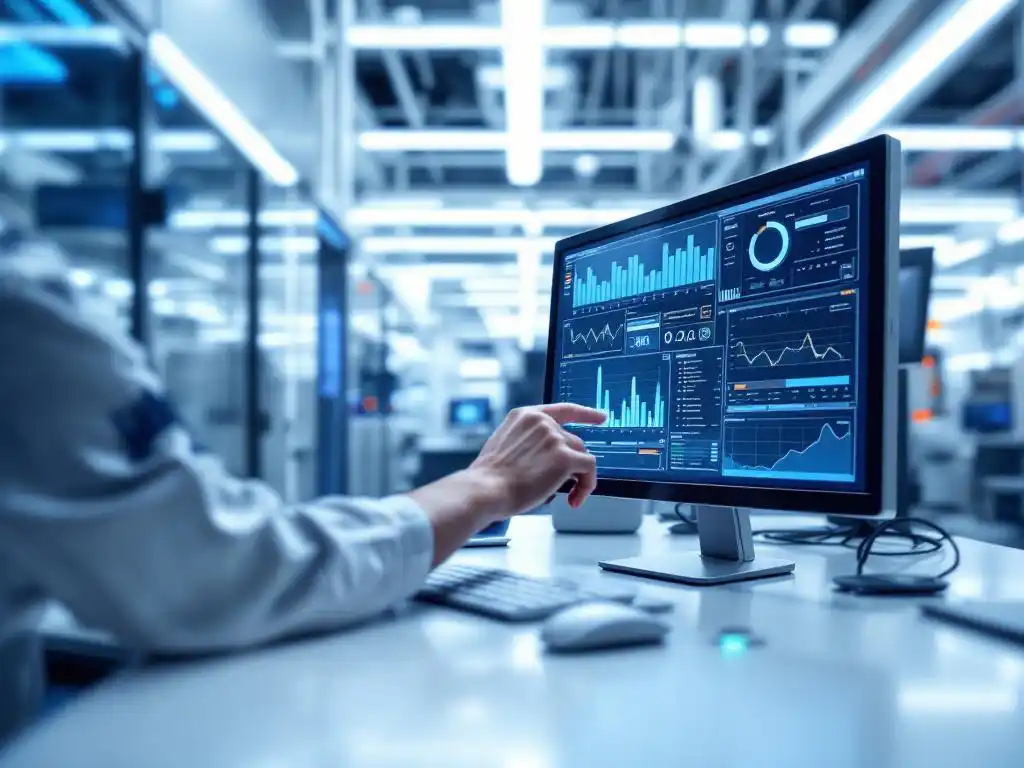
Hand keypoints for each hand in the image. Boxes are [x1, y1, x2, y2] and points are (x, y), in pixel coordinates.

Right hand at [469, 403, 606, 519]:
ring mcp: (554, 438)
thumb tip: (548, 459)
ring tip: (568, 496)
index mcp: (525, 416)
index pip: (563, 410)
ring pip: (583, 455)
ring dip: (579, 478)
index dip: (585, 414)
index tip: (600, 417)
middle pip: (574, 441)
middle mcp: (542, 422)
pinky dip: (587, 486)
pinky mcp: (565, 457)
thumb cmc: (489, 477)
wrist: (486, 489)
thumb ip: (527, 443)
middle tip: (566, 487)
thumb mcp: (504, 446)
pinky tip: (574, 498)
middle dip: (572, 465)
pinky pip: (589, 469)